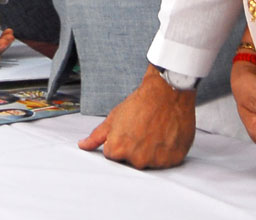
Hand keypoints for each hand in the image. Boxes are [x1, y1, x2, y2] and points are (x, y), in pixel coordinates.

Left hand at [79, 65, 195, 168]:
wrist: (166, 94)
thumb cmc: (140, 103)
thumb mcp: (113, 118)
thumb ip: (97, 136)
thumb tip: (83, 145)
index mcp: (117, 149)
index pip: (113, 155)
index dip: (119, 141)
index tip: (127, 131)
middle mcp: (136, 159)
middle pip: (131, 161)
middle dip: (134, 148)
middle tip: (141, 130)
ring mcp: (156, 161)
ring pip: (149, 161)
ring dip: (151, 150)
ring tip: (154, 131)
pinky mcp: (173, 160)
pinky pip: (165, 161)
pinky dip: (165, 151)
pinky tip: (165, 135)